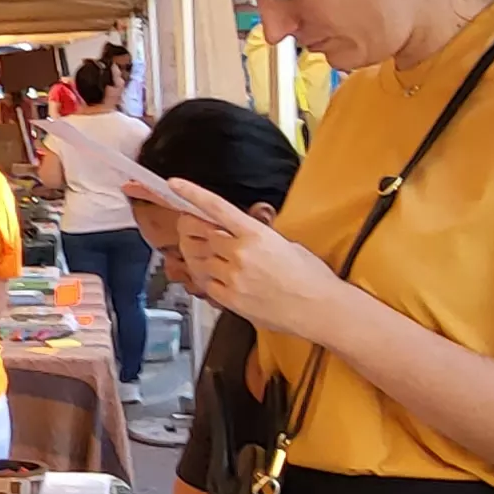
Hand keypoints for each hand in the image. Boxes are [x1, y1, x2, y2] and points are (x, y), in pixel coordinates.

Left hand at [150, 176, 343, 338]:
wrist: (319, 308)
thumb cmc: (310, 277)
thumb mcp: (285, 244)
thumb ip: (256, 236)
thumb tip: (239, 234)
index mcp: (256, 234)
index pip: (217, 207)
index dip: (192, 193)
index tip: (175, 184)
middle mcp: (241, 253)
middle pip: (201, 234)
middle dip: (195, 231)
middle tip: (196, 232)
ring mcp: (233, 277)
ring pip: (199, 260)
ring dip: (202, 256)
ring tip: (215, 258)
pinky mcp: (231, 300)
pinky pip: (205, 284)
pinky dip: (207, 279)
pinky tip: (220, 278)